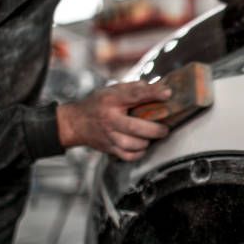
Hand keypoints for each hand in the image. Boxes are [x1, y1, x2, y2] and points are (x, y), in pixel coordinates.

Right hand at [56, 81, 171, 160]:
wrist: (75, 123)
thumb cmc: (99, 103)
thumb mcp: (113, 90)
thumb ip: (134, 88)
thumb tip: (158, 88)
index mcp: (111, 100)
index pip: (134, 95)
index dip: (152, 94)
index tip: (168, 93)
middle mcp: (109, 118)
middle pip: (135, 127)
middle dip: (154, 129)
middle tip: (165, 128)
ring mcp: (108, 135)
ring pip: (132, 144)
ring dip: (147, 141)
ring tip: (153, 136)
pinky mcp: (109, 148)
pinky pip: (128, 156)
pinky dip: (139, 153)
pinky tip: (143, 146)